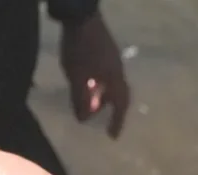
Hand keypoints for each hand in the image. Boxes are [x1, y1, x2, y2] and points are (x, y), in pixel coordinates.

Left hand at [60, 12, 130, 138]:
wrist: (80, 16)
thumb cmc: (79, 50)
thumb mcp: (76, 78)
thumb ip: (80, 99)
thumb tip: (84, 120)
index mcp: (115, 77)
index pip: (121, 105)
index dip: (117, 122)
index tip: (112, 136)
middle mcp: (118, 69)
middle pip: (118, 93)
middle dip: (109, 107)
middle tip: (98, 118)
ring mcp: (112, 58)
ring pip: (110, 83)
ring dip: (101, 95)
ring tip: (87, 102)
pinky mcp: (104, 51)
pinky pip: (105, 74)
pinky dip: (98, 84)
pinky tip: (85, 84)